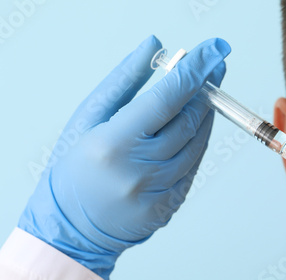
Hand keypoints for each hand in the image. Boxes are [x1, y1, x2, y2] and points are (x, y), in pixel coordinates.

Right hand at [18, 35, 230, 279]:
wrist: (71, 227)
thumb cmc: (75, 166)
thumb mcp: (89, 116)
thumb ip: (124, 80)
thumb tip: (155, 46)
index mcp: (113, 144)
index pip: (165, 100)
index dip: (194, 73)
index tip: (213, 53)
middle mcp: (138, 171)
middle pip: (187, 123)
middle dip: (205, 92)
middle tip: (212, 71)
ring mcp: (155, 194)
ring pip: (196, 146)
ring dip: (204, 118)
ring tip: (201, 99)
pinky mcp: (167, 209)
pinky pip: (192, 169)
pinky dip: (196, 145)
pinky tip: (190, 132)